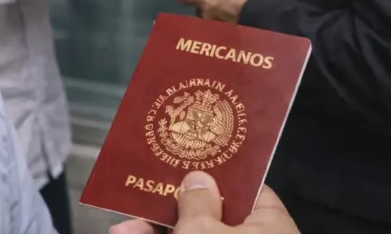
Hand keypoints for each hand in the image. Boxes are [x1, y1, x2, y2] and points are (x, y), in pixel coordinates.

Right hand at [110, 171, 298, 233]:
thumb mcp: (204, 232)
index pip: (247, 191)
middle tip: (137, 202)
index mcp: (270, 226)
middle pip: (211, 218)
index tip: (184, 164)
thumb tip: (200, 178)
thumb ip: (197, 202)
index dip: (216, 176)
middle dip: (170, 211)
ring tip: (121, 230)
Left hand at [175, 0, 267, 22]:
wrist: (264, 16)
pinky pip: (226, 24)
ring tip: (234, 3)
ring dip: (221, 9)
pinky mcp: (229, 35)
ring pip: (214, 16)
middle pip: (201, 6)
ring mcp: (217, 27)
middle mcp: (207, 14)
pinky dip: (231, 20)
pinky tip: (242, 15)